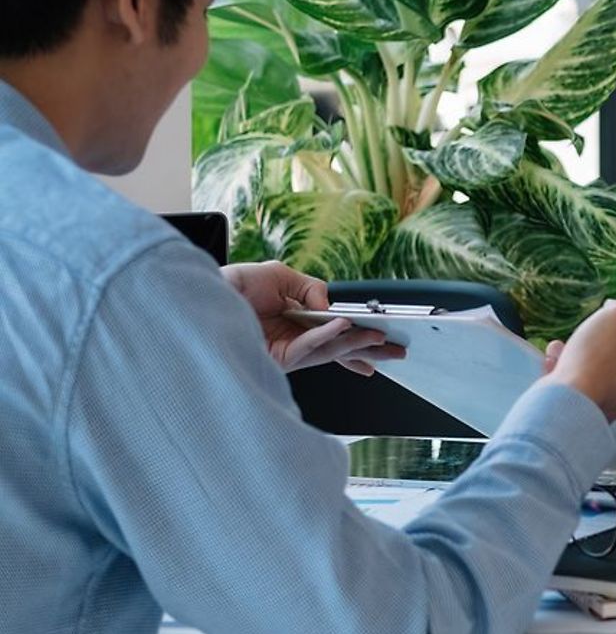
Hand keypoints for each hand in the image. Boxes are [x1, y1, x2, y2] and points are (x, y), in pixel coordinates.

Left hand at [221, 262, 405, 375]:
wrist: (200, 293)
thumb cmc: (233, 284)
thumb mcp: (281, 276)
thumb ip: (312, 289)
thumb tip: (331, 308)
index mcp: (295, 322)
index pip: (334, 335)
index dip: (358, 340)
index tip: (381, 340)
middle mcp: (293, 340)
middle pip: (338, 348)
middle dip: (368, 351)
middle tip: (396, 352)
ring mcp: (285, 351)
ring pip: (329, 350)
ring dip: (356, 343)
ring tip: (378, 338)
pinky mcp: (276, 357)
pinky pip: (309, 346)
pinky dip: (327, 335)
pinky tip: (343, 325)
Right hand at [540, 300, 615, 422]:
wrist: (566, 397)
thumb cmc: (594, 360)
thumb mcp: (615, 318)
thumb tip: (614, 307)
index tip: (604, 331)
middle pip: (608, 365)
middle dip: (589, 348)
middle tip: (578, 338)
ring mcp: (600, 410)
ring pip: (587, 378)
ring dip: (570, 360)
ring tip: (557, 348)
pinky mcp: (577, 416)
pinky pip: (570, 392)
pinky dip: (560, 377)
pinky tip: (550, 364)